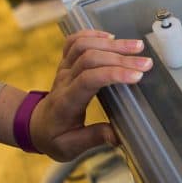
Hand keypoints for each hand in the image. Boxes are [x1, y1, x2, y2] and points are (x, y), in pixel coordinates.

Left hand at [30, 30, 152, 160]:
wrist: (35, 125)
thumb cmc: (55, 137)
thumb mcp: (71, 147)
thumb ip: (94, 138)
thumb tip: (118, 135)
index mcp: (66, 102)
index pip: (88, 80)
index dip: (113, 74)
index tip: (137, 76)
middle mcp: (63, 81)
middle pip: (89, 58)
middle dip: (120, 58)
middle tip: (146, 63)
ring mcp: (63, 69)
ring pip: (82, 45)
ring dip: (111, 43)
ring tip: (137, 46)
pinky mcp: (65, 63)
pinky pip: (74, 41)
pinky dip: (93, 35)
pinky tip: (112, 37)